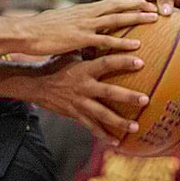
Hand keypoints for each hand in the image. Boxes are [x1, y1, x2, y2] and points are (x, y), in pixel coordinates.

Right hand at [13, 0, 157, 56]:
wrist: (24, 32)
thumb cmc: (37, 30)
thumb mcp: (57, 23)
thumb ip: (71, 25)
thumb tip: (76, 29)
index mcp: (79, 11)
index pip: (107, 4)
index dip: (125, 3)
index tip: (141, 3)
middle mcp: (84, 15)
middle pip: (115, 7)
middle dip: (136, 6)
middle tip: (155, 6)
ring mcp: (83, 26)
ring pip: (115, 20)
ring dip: (136, 19)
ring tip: (154, 19)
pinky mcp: (80, 38)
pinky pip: (105, 41)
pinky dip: (122, 43)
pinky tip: (137, 46)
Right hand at [28, 53, 147, 143]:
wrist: (34, 84)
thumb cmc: (54, 65)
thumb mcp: (69, 54)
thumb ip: (87, 51)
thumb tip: (107, 38)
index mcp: (83, 69)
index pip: (106, 63)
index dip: (123, 62)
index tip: (141, 62)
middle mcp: (83, 86)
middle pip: (108, 92)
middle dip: (127, 97)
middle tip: (145, 100)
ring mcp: (79, 102)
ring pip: (102, 114)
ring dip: (120, 122)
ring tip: (136, 127)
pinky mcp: (75, 113)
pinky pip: (91, 126)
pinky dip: (103, 135)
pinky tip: (116, 142)